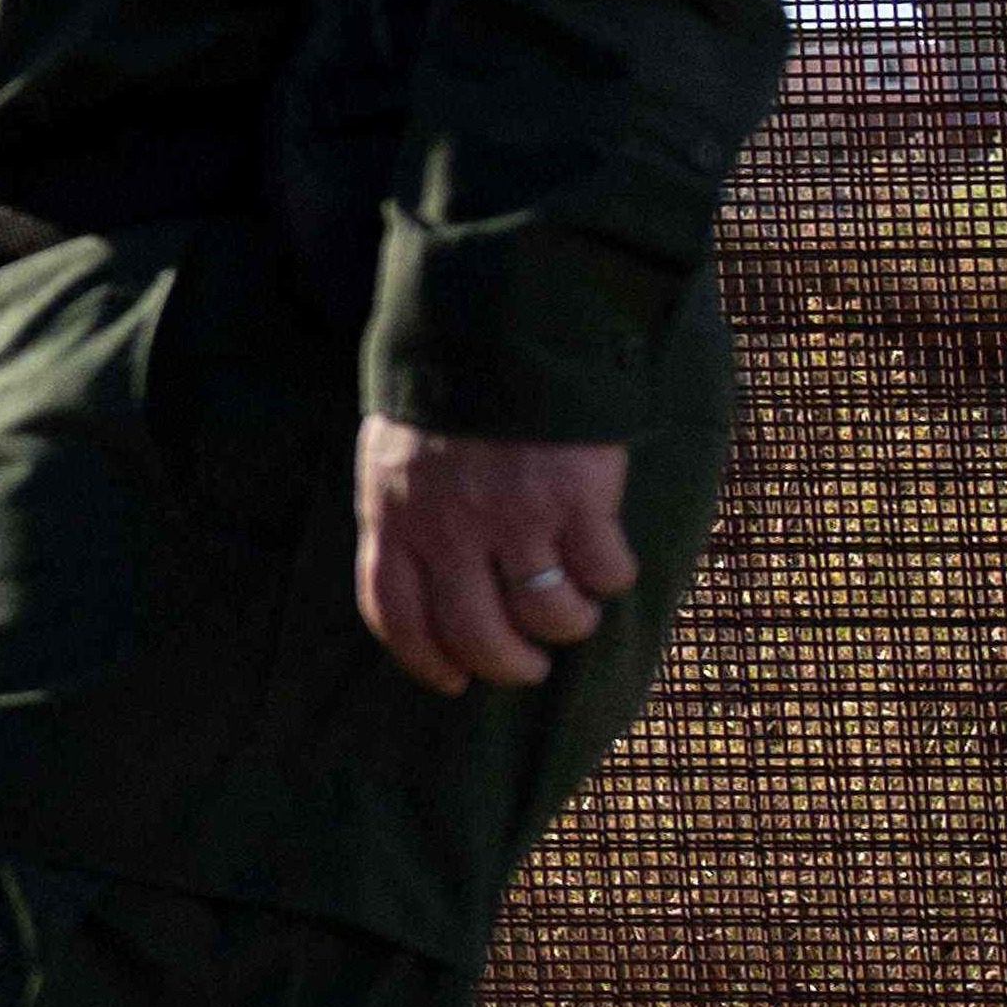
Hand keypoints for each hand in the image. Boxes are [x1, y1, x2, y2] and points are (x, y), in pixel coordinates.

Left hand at [355, 417, 629, 692]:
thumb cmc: (446, 397)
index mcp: (393, 516)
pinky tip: (608, 560)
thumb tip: (426, 591)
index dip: (426, 661)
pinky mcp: (576, 498)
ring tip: (575, 607)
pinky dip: (613, 577)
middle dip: (510, 666)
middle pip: (479, 637)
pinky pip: (604, 573)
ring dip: (569, 624)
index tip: (454, 681)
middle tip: (531, 663)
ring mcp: (514, 516)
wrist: (501, 325)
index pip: (396, 616)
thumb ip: (404, 519)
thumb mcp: (393, 456)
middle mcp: (449, 528)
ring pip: (550, 616)